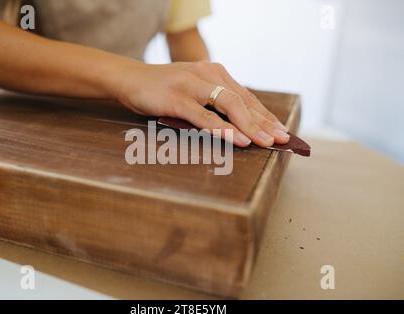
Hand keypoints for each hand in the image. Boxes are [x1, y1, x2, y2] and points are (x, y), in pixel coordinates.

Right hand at [117, 61, 289, 147]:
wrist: (130, 79)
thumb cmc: (163, 89)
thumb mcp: (193, 91)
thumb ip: (212, 101)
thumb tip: (237, 124)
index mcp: (214, 72)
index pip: (246, 97)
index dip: (265, 115)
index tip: (281, 131)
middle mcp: (208, 74)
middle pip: (243, 101)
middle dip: (265, 123)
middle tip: (282, 140)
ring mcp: (192, 84)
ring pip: (228, 106)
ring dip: (250, 126)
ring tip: (266, 143)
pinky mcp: (176, 98)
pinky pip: (204, 116)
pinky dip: (223, 129)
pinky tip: (238, 140)